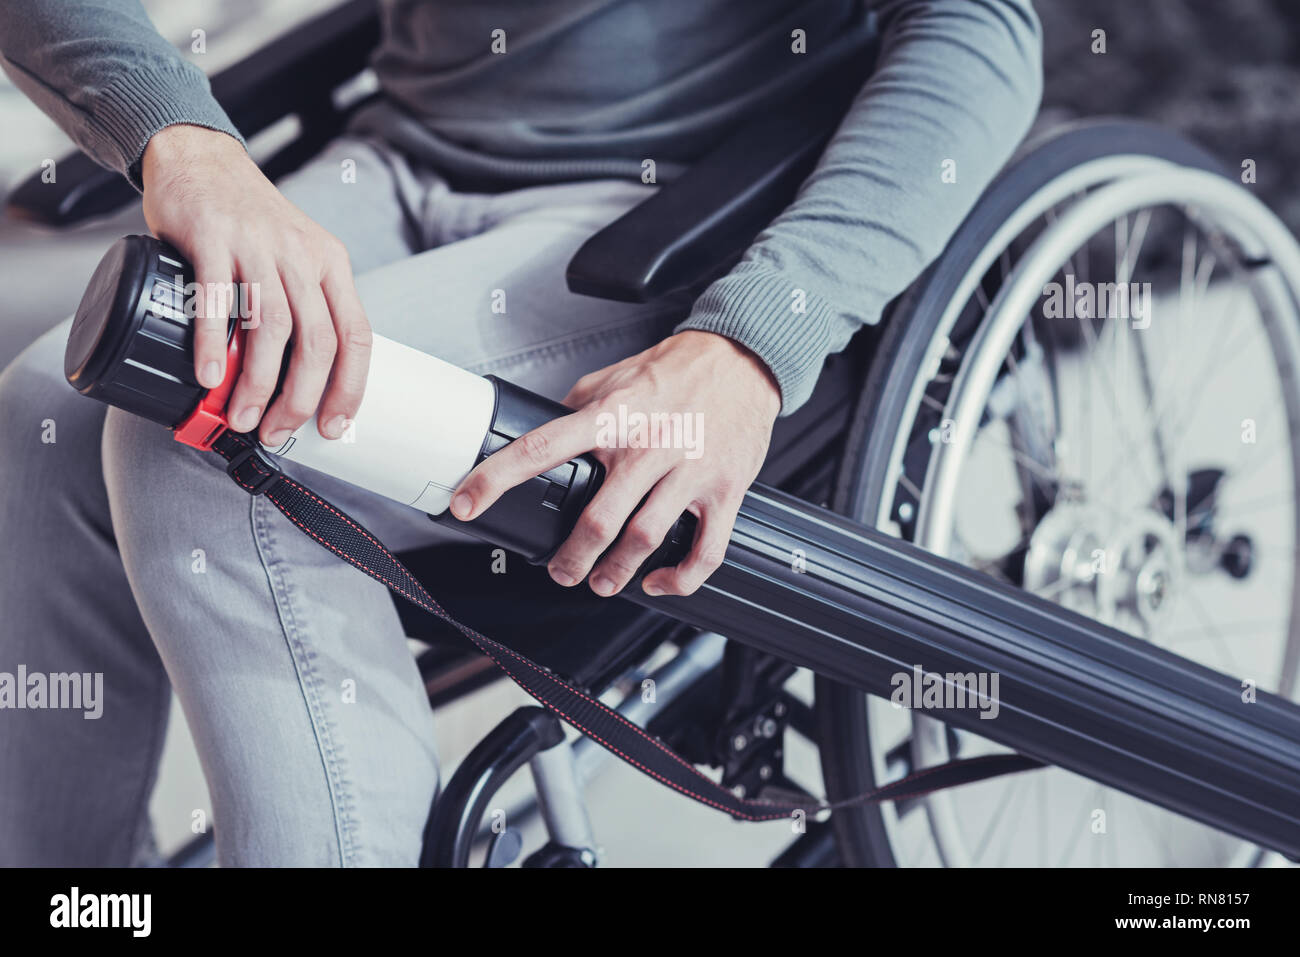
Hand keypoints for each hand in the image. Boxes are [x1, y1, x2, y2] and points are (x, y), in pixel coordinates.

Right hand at [141, 124, 370, 444]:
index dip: (350, 387)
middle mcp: (302, 256)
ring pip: (272, 327)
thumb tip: (307, 380)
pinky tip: (209, 375)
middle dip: (300, 398)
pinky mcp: (212, 238)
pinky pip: (218, 300)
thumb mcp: (298, 255)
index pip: (357, 336)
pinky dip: (213, 343)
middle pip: (317, 341)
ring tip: (241, 415)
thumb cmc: (250, 219)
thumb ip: (307, 307)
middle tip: (277, 429)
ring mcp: (257, 246)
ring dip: (257, 383)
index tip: (335, 426)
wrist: (201, 159)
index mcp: (332, 265)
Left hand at [450, 331, 781, 596]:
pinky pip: (704, 552)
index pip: (540, 449)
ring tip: (602, 582)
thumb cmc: (679, 370)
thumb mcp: (615, 377)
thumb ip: (578, 406)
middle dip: (570, 559)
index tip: (466, 503)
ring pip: (643, 541)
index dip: (495, 479)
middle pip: (597, 520)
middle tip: (561, 571)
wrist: (744, 360)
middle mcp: (647, 446)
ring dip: (615, 574)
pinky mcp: (724, 490)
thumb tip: (545, 429)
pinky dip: (679, 579)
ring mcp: (688, 472)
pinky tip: (660, 581)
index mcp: (611, 417)